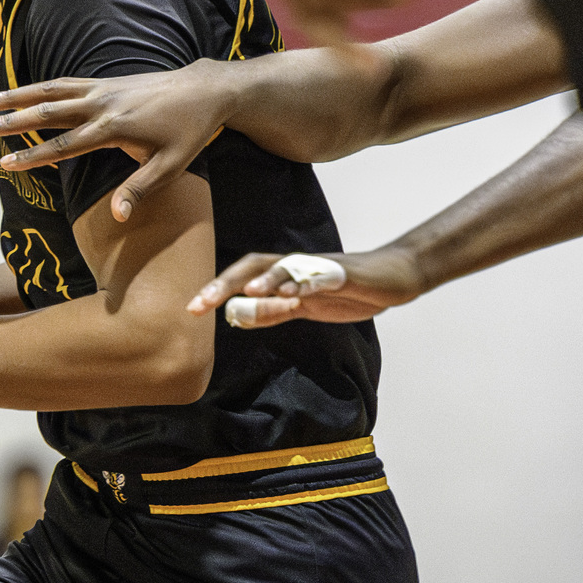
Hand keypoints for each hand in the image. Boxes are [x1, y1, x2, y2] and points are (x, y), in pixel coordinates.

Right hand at [0, 60, 238, 221]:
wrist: (204, 90)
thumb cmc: (189, 133)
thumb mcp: (171, 166)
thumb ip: (140, 190)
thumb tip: (117, 216)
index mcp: (115, 127)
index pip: (66, 144)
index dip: (34, 156)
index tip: (6, 164)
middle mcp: (102, 103)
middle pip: (46, 112)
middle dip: (9, 119)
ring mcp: (101, 89)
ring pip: (48, 91)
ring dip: (13, 96)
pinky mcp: (104, 82)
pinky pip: (63, 83)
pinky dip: (37, 87)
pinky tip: (17, 94)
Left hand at [188, 245, 424, 327]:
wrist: (391, 278)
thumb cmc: (346, 291)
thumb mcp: (304, 307)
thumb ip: (273, 312)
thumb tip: (236, 317)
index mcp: (284, 277)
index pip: (243, 278)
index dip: (216, 290)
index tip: (192, 309)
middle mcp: (296, 267)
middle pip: (255, 266)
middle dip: (226, 282)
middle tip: (201, 302)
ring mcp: (320, 268)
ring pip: (287, 267)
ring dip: (267, 278)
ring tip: (248, 290)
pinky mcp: (345, 274)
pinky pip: (324, 277)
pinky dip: (307, 283)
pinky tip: (295, 294)